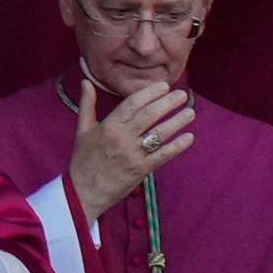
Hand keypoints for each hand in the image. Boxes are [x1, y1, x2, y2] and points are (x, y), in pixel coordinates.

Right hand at [70, 81, 194, 222]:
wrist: (84, 192)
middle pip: (149, 115)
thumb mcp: (82, 130)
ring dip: (177, 122)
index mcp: (109, 126)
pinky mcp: (141, 170)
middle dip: (168, 102)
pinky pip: (162, 155)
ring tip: (190, 112)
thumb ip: (87, 104)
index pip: (133, 103)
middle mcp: (122, 138)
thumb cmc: (83, 160)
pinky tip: (189, 137)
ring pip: (159, 134)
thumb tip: (86, 81)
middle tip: (183, 94)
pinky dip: (177, 147)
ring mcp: (133, 154)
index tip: (164, 85)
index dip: (150, 92)